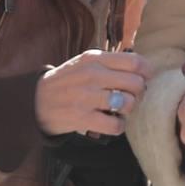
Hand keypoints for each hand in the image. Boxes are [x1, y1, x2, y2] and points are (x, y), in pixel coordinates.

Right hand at [35, 50, 152, 137]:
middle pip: (136, 83)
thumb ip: (112, 62)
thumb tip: (144, 68)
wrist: (38, 100)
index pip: (135, 62)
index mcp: (95, 59)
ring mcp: (87, 97)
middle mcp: (92, 76)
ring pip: (127, 104)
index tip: (145, 79)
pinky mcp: (83, 118)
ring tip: (119, 109)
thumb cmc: (70, 80)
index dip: (147, 72)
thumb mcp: (87, 62)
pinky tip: (110, 122)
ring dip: (128, 109)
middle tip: (131, 96)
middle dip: (139, 93)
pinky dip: (118, 126)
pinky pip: (115, 125)